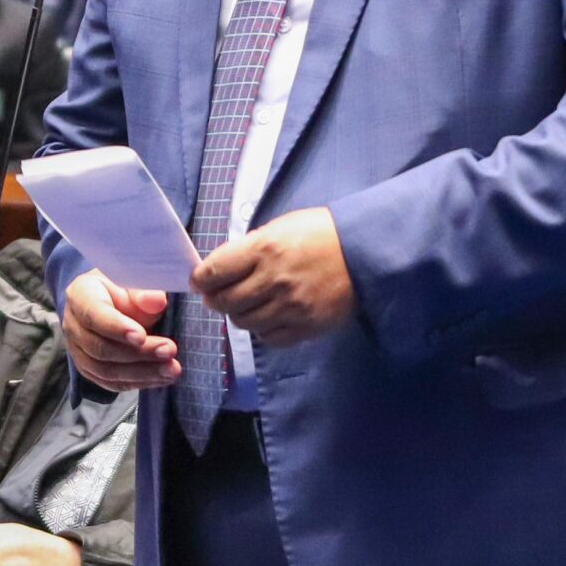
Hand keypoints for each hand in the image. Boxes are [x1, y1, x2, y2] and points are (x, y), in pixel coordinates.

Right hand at [60, 270, 178, 390]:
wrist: (110, 299)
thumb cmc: (122, 286)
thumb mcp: (132, 279)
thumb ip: (144, 291)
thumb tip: (158, 301)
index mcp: (80, 295)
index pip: (94, 315)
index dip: (117, 328)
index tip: (142, 335)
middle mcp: (73, 326)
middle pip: (100, 347)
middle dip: (138, 353)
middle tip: (169, 351)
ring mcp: (78, 351)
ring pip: (105, 371)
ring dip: (142, 373)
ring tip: (171, 369)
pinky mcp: (89, 370)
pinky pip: (111, 383)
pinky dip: (138, 382)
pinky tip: (161, 378)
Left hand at [193, 207, 355, 346]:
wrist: (366, 252)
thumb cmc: (322, 233)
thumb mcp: (281, 227)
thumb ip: (250, 247)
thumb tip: (222, 268)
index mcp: (264, 248)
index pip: (214, 271)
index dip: (200, 279)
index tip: (200, 281)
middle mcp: (273, 280)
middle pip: (224, 302)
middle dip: (215, 299)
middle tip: (217, 296)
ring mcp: (289, 307)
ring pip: (243, 322)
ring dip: (238, 314)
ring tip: (246, 304)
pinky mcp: (305, 326)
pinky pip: (268, 338)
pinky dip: (262, 329)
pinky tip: (269, 316)